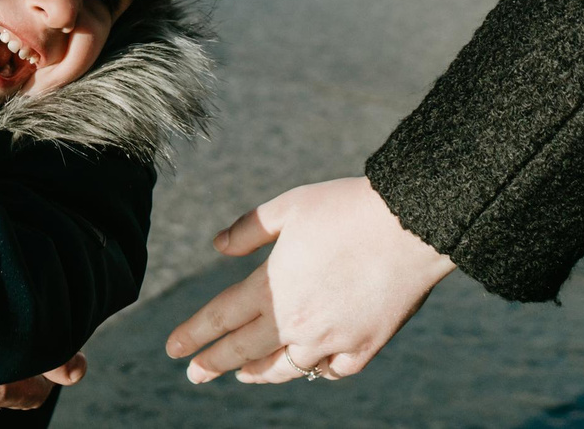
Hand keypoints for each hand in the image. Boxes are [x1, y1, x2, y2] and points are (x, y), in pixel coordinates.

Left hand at [164, 178, 453, 383]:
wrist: (410, 226)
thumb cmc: (346, 209)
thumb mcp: (288, 207)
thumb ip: (249, 229)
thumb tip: (217, 246)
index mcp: (272, 287)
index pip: (221, 318)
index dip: (194, 335)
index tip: (173, 349)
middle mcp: (297, 321)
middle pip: (246, 351)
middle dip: (215, 364)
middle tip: (194, 374)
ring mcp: (333, 339)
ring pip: (288, 367)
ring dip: (261, 373)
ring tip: (244, 376)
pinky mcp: (366, 345)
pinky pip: (333, 369)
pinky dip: (316, 369)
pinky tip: (308, 366)